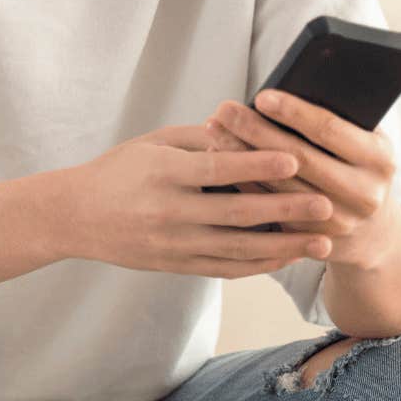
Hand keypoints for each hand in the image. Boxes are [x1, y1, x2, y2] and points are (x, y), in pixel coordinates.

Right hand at [58, 121, 334, 279]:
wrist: (75, 216)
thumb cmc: (118, 171)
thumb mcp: (153, 142)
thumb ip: (201, 138)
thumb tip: (248, 131)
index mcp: (163, 173)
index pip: (218, 170)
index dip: (257, 165)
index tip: (294, 159)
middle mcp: (170, 212)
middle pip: (237, 213)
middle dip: (285, 210)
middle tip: (326, 205)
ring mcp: (174, 244)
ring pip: (239, 249)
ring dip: (284, 247)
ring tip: (321, 242)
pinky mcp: (177, 265)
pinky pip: (226, 268)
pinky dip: (258, 265)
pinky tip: (287, 258)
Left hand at [205, 89, 400, 268]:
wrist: (374, 232)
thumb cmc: (360, 167)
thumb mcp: (364, 141)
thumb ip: (338, 119)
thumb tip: (287, 84)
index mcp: (379, 158)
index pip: (330, 130)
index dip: (293, 113)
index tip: (261, 96)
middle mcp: (364, 193)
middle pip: (299, 159)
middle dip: (256, 132)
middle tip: (224, 110)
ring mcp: (339, 221)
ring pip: (279, 187)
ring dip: (241, 157)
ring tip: (215, 129)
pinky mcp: (312, 240)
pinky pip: (270, 209)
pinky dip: (243, 183)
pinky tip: (220, 161)